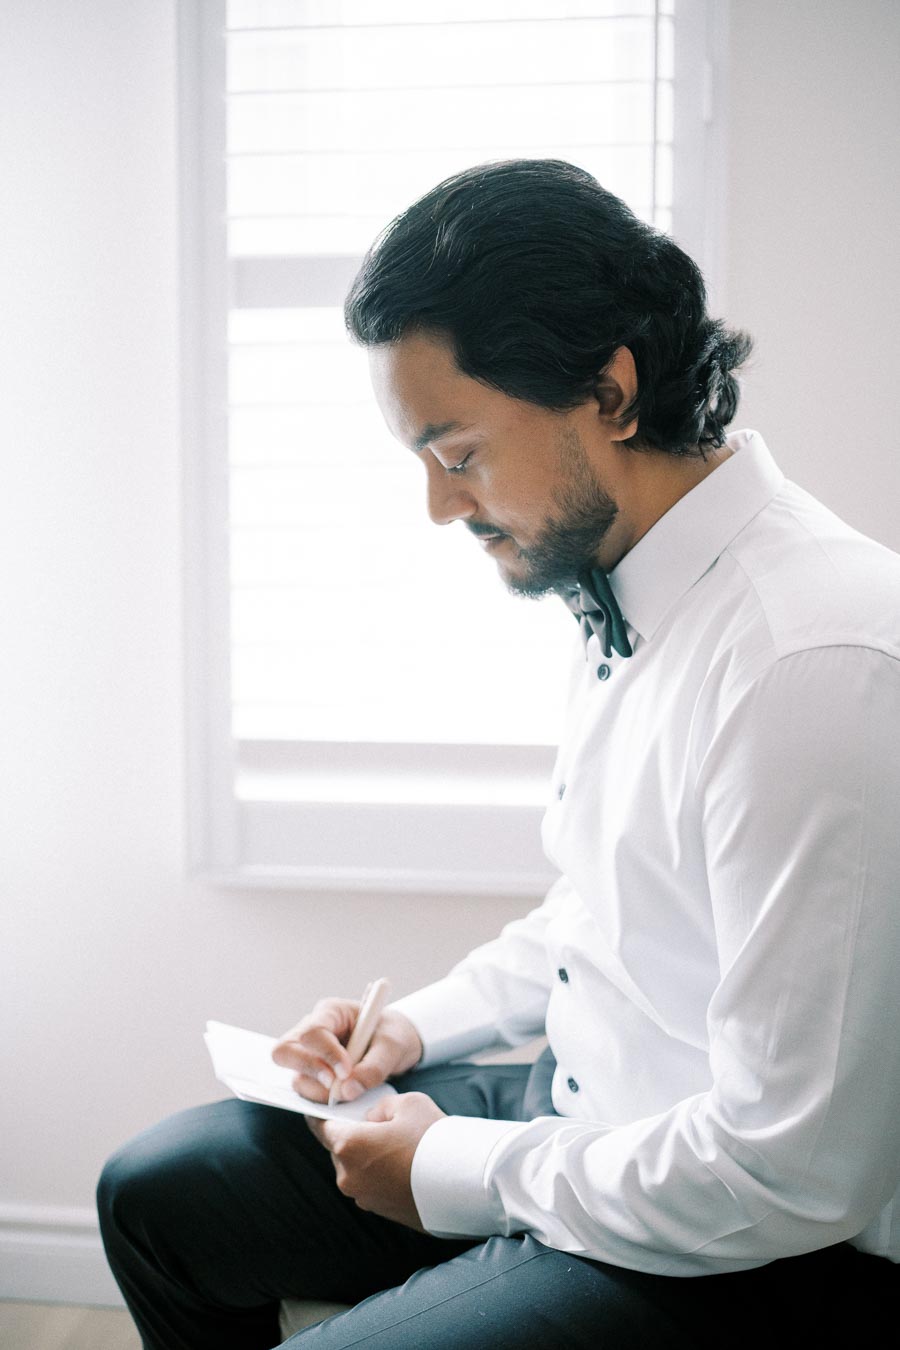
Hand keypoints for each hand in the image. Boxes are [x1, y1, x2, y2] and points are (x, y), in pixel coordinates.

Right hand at [272, 998, 422, 1102]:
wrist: (397, 1047)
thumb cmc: (393, 1036)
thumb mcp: (393, 1046)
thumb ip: (373, 1067)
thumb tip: (346, 1091)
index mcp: (331, 1012)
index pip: (311, 1032)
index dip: (325, 1054)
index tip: (347, 1071)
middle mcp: (312, 1032)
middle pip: (284, 1052)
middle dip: (309, 1072)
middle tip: (335, 1086)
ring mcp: (310, 1056)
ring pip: (295, 1077)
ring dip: (320, 1091)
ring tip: (350, 1091)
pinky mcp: (314, 1078)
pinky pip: (307, 1092)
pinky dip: (323, 1100)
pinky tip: (345, 1098)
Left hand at [307, 1091, 445, 1229]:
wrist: (462, 1182)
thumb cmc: (432, 1137)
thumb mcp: (407, 1103)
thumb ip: (380, 1108)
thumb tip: (372, 1120)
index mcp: (348, 1146)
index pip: (321, 1127)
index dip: (321, 1114)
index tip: (325, 1107)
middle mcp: (348, 1176)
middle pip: (340, 1149)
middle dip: (355, 1136)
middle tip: (381, 1125)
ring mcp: (364, 1198)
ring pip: (357, 1169)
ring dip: (369, 1158)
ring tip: (400, 1147)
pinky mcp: (381, 1212)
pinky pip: (372, 1186)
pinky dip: (382, 1175)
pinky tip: (407, 1166)